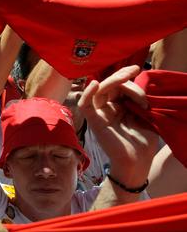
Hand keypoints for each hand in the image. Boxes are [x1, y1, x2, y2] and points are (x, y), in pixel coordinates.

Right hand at [77, 65, 157, 187]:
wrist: (138, 162)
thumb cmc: (144, 141)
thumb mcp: (146, 115)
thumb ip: (138, 100)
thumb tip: (134, 83)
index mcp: (120, 107)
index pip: (120, 87)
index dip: (127, 78)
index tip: (138, 70)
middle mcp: (108, 109)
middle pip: (109, 86)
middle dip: (121, 76)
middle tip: (134, 70)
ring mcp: (100, 114)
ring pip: (100, 91)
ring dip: (113, 81)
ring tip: (127, 77)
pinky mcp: (94, 121)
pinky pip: (85, 105)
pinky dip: (87, 93)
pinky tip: (94, 84)